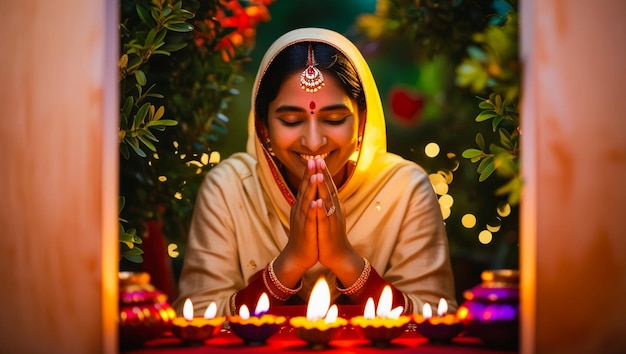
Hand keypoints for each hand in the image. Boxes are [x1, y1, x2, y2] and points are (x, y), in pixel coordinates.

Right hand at [278, 159, 318, 279]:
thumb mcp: (306, 215)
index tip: (315, 158)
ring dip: (310, 188)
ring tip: (315, 176)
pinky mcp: (306, 231)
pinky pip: (309, 219)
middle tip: (312, 159)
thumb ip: (308, 202)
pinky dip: (312, 210)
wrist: (298, 256)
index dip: (309, 172)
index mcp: (301, 206)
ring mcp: (302, 220)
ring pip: (306, 201)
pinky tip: (316, 202)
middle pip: (304, 189)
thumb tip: (312, 190)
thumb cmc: (305, 235)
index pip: (305, 186)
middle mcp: (300, 210)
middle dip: (309, 174)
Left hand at [313, 158, 354, 271]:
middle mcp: (334, 210)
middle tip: (318, 160)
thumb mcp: (328, 215)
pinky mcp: (329, 231)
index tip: (317, 159)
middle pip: (329, 189)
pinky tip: (318, 202)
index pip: (328, 186)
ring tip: (318, 175)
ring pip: (328, 201)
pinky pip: (325, 219)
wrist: (339, 255)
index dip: (323, 173)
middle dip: (323, 174)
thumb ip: (326, 202)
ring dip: (323, 188)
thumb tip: (322, 190)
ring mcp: (333, 220)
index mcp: (333, 206)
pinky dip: (321, 210)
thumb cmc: (331, 235)